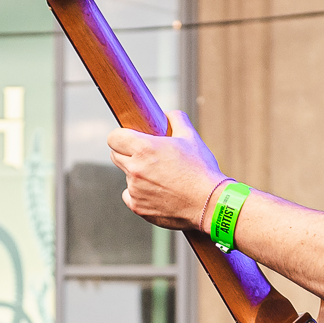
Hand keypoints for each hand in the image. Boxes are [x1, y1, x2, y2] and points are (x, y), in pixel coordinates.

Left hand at [107, 110, 224, 229]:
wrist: (210, 204)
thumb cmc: (202, 171)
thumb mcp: (191, 137)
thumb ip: (176, 119)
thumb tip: (166, 115)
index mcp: (144, 149)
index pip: (113, 138)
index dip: (120, 136)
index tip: (128, 138)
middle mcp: (135, 170)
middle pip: (115, 156)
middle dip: (127, 153)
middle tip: (146, 156)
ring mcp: (135, 190)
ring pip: (126, 176)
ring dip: (137, 174)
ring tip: (161, 177)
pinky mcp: (138, 207)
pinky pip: (130, 196)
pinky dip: (140, 194)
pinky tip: (159, 192)